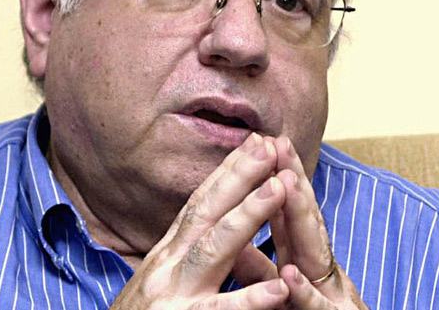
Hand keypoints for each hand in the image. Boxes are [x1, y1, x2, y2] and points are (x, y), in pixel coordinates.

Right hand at [110, 133, 290, 308]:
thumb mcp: (160, 277)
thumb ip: (186, 251)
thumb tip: (216, 221)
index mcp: (168, 252)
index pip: (200, 203)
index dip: (227, 171)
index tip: (253, 144)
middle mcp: (167, 266)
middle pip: (206, 212)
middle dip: (239, 177)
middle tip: (269, 147)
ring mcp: (174, 296)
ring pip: (213, 250)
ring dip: (247, 217)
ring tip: (277, 190)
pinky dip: (248, 300)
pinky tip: (277, 289)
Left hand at [268, 136, 367, 308]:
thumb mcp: (285, 292)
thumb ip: (259, 268)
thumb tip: (234, 241)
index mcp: (304, 265)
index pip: (287, 214)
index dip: (275, 178)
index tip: (260, 143)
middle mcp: (320, 275)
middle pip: (304, 222)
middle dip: (292, 181)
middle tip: (277, 142)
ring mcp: (330, 300)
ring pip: (314, 257)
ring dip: (301, 220)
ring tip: (286, 183)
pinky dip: (304, 295)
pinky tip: (289, 277)